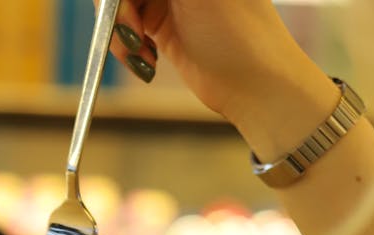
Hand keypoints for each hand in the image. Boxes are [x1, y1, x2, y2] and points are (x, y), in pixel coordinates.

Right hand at [108, 0, 327, 134]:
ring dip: (120, 32)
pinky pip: (129, 28)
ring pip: (122, 6)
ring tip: (138, 55)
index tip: (117, 8)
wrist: (256, 86)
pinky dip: (128, 46)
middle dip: (118, 10)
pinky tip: (145, 61)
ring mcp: (172, 0)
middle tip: (129, 34)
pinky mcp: (165, 27)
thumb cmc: (239, 33)